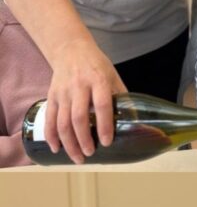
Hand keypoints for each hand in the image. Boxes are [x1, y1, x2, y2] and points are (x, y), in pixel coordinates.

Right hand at [45, 38, 125, 162]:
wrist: (70, 49)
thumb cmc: (97, 66)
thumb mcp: (114, 77)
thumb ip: (122, 97)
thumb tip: (136, 120)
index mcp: (98, 81)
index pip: (101, 105)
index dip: (104, 125)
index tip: (106, 142)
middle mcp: (78, 86)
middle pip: (78, 117)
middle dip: (83, 138)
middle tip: (90, 153)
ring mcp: (63, 92)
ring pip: (62, 121)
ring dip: (68, 142)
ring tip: (77, 157)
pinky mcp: (52, 95)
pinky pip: (49, 118)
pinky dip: (51, 134)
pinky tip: (56, 148)